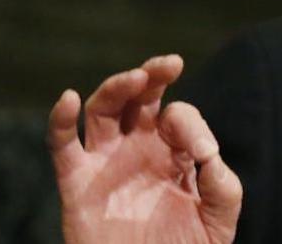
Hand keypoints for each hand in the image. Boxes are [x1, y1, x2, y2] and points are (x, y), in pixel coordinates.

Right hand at [47, 55, 242, 243]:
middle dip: (153, 75)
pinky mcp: (77, 184)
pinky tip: (68, 98)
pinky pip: (61, 145)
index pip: (178, 116)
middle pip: (139, 97)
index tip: (202, 153)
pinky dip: (59, 119)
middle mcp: (138, 149)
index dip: (190, 124)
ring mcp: (106, 163)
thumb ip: (222, 183)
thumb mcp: (218, 217)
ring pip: (103, 110)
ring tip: (138, 77)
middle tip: (171, 63)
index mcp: (173, 152)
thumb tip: (205, 150)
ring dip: (117, 87)